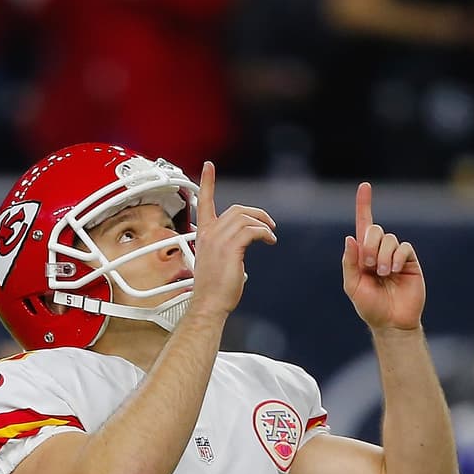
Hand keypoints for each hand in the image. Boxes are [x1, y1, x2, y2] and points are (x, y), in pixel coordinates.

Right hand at [188, 161, 276, 322]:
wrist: (208, 306)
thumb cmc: (212, 291)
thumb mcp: (215, 264)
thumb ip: (225, 249)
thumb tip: (240, 250)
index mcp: (203, 236)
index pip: (203, 203)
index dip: (206, 183)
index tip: (208, 167)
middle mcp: (209, 234)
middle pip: (236, 209)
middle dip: (256, 214)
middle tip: (268, 225)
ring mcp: (219, 240)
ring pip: (246, 218)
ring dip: (263, 225)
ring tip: (270, 236)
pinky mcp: (231, 248)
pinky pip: (252, 230)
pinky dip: (264, 233)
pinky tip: (269, 240)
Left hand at [343, 183, 425, 331]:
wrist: (392, 322)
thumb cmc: (370, 307)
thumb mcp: (353, 287)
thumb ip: (350, 263)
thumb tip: (350, 238)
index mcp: (363, 255)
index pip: (363, 225)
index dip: (364, 205)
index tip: (364, 186)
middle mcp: (379, 251)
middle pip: (374, 230)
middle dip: (369, 245)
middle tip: (368, 265)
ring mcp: (395, 255)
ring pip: (389, 239)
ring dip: (383, 256)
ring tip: (383, 274)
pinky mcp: (409, 260)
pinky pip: (404, 247)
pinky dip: (396, 257)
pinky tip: (394, 271)